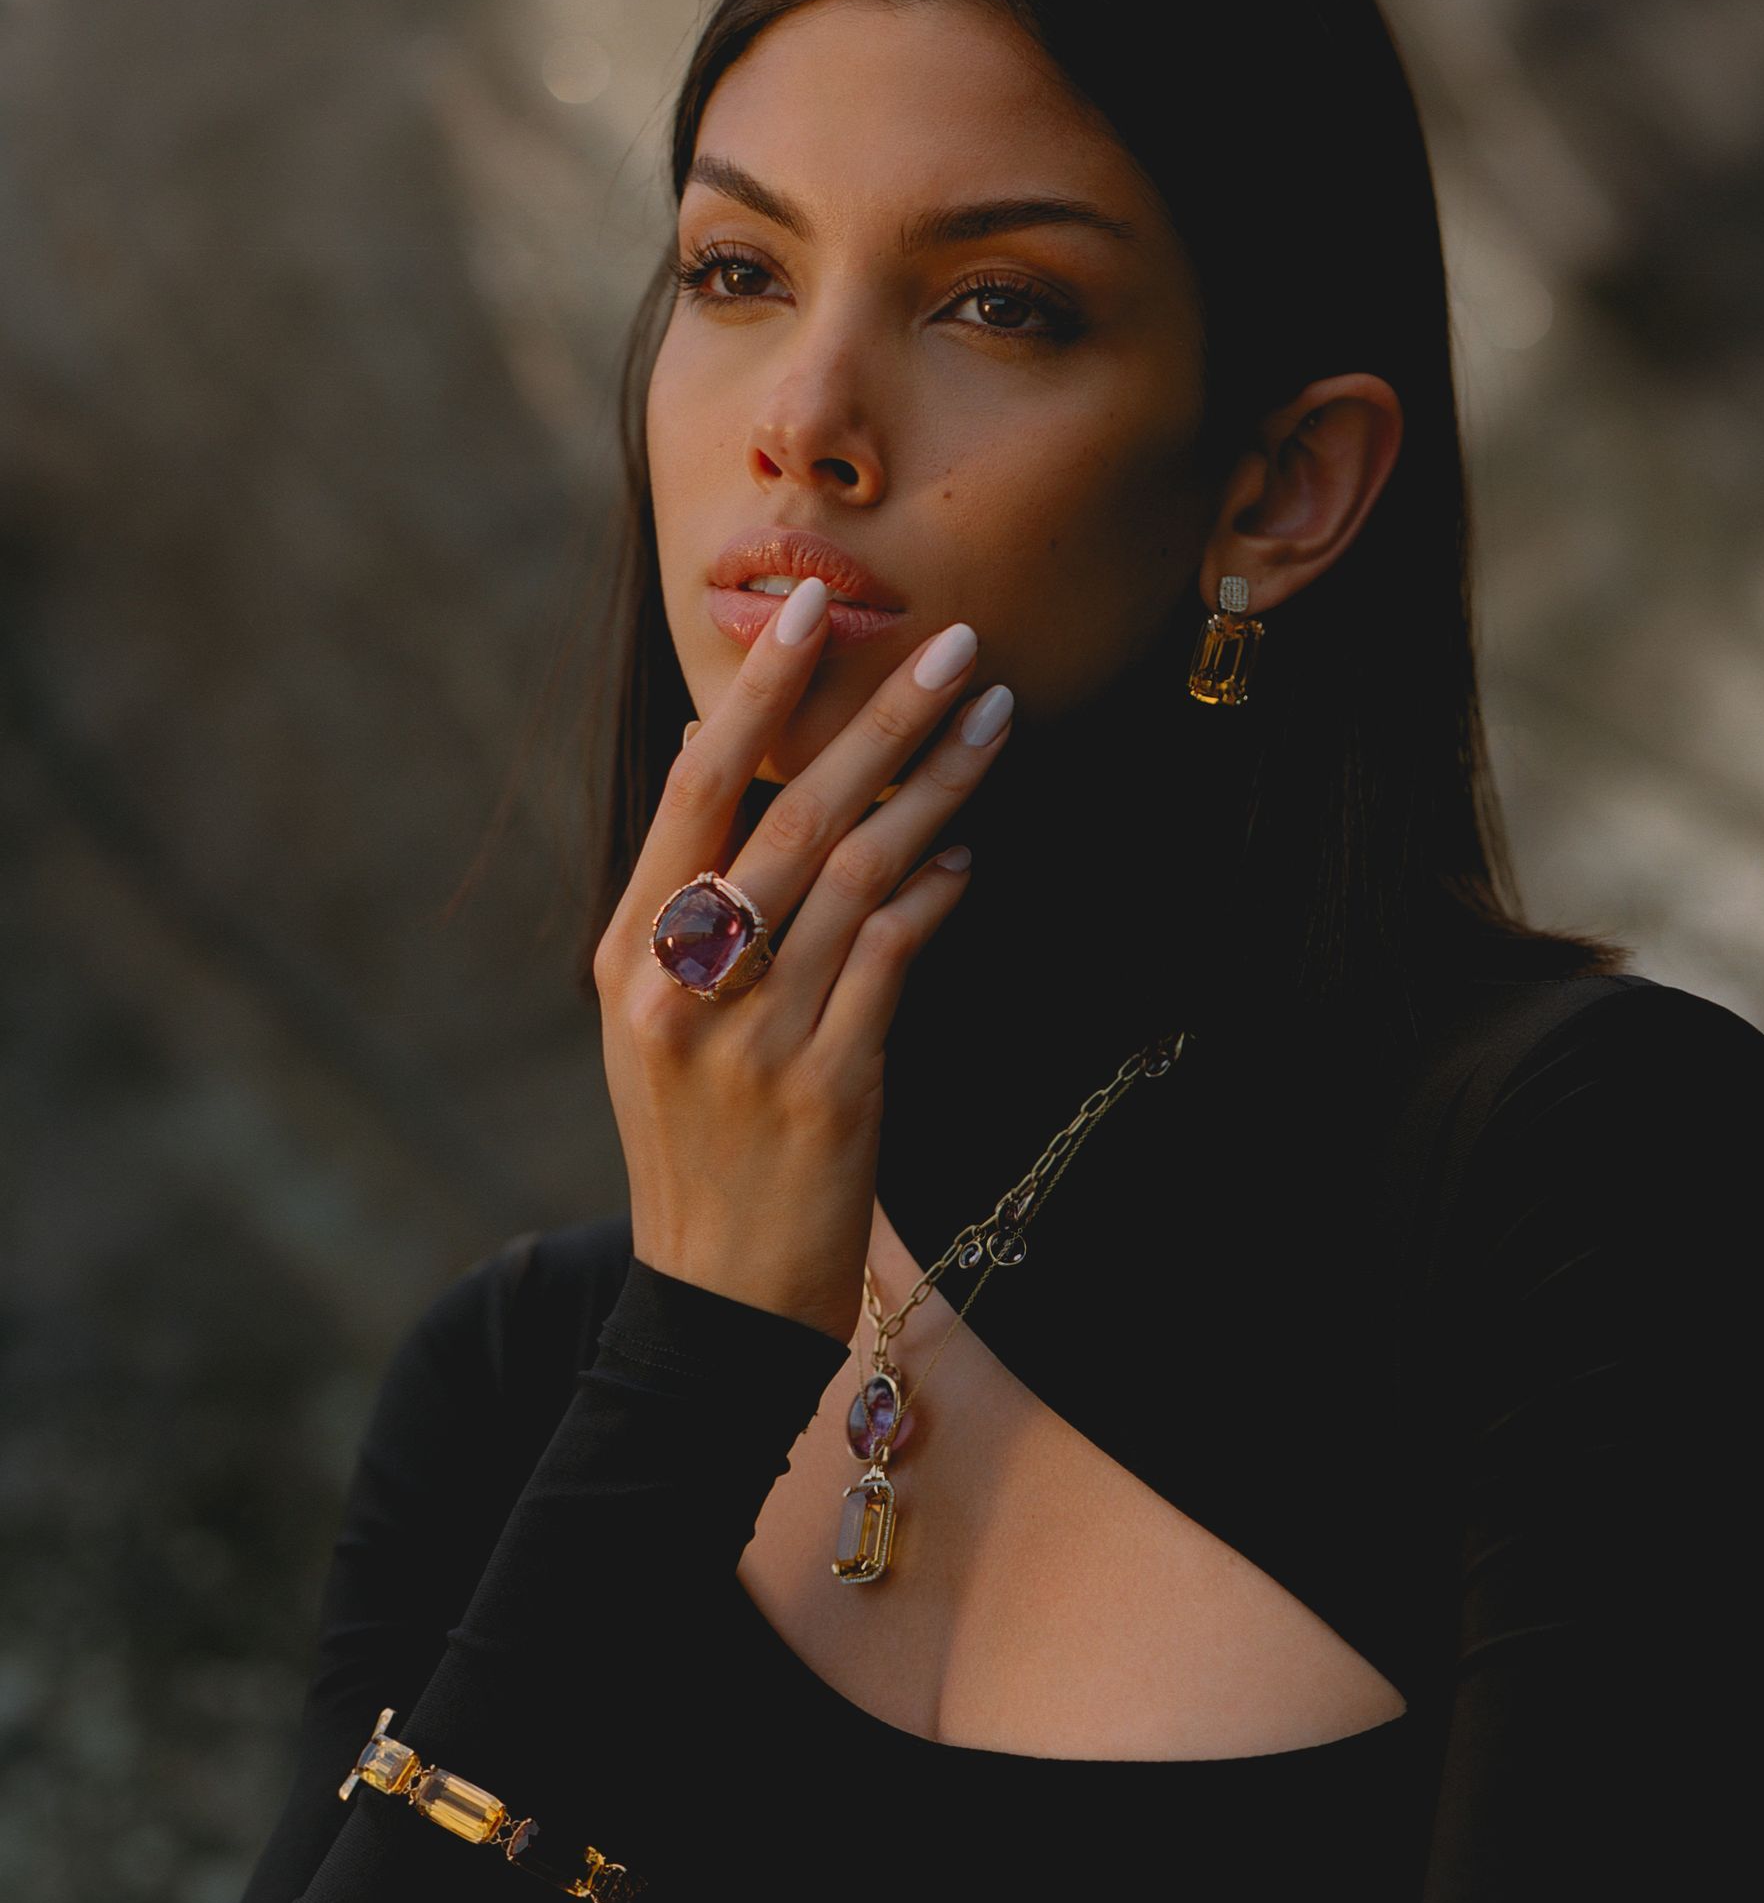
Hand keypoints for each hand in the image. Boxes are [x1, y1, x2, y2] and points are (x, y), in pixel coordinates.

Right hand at [590, 576, 1015, 1342]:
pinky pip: (896, 957)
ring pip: (861, 874)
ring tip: (995, 724)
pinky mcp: (830, 1087)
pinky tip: (969, 855)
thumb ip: (682, 896)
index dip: (760, 689)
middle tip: (960, 644)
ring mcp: (755, 1038)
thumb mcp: (650, 1017)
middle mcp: (682, 984)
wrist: (714, 1298)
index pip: (694, 787)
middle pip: (793, 815)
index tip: (819, 604)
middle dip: (885, 716)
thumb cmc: (694, 1139)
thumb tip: (708, 755)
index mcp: (629, 953)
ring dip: (939, 789)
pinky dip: (939, 894)